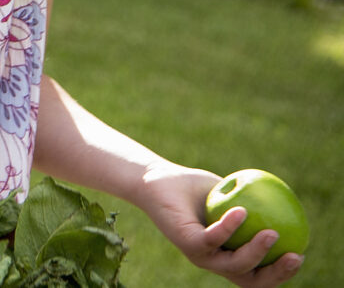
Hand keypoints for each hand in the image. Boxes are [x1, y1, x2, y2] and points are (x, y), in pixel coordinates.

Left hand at [144, 167, 303, 287]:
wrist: (157, 179)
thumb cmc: (194, 189)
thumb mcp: (230, 196)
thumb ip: (254, 203)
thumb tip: (285, 205)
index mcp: (227, 255)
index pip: (258, 275)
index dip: (280, 273)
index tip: (299, 255)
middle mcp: (215, 260)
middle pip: (251, 280)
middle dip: (277, 274)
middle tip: (295, 255)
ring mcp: (200, 254)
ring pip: (234, 265)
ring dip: (257, 252)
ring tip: (272, 233)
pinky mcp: (186, 242)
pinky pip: (212, 239)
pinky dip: (229, 227)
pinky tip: (242, 211)